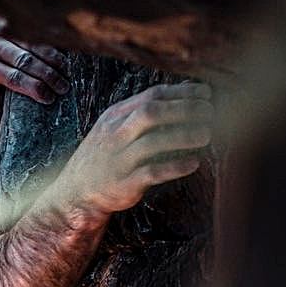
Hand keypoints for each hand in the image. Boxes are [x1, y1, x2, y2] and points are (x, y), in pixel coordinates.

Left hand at [0, 1, 68, 105]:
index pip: (10, 77)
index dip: (31, 88)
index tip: (47, 98)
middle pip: (25, 60)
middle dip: (47, 76)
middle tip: (63, 88)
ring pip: (31, 44)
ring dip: (52, 59)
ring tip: (66, 73)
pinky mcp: (6, 18)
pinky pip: (31, 32)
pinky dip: (47, 44)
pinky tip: (61, 56)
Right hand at [43, 82, 213, 226]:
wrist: (75, 193)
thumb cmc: (105, 157)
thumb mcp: (115, 129)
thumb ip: (143, 113)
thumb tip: (186, 94)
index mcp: (115, 117)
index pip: (151, 96)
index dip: (181, 93)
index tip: (206, 94)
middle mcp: (115, 135)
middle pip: (151, 113)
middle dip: (183, 110)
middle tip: (210, 112)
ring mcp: (118, 160)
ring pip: (152, 142)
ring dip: (183, 137)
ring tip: (207, 135)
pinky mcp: (123, 184)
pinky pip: (151, 173)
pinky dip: (174, 167)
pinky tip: (193, 164)